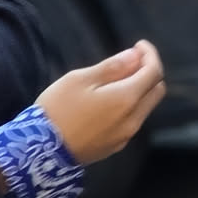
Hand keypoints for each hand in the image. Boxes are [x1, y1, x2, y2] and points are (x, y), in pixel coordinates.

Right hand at [35, 40, 165, 162]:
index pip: (154, 73)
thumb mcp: (80, 79)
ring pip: (146, 107)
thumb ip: (112, 67)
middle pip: (156, 91)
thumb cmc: (57, 109)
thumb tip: (136, 56)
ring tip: (116, 79)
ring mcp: (126, 136)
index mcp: (126, 99)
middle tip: (130, 61)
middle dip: (149, 72)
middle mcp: (133, 119)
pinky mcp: (116, 146)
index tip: (139, 45)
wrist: (40, 152)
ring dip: (140, 90)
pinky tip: (110, 101)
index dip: (150, 55)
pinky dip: (130, 106)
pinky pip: (133, 121)